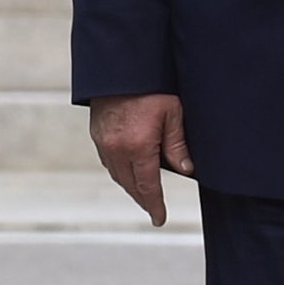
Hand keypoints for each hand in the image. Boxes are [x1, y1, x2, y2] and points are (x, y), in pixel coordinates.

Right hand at [89, 93, 194, 226]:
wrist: (120, 66)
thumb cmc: (151, 86)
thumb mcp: (173, 113)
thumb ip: (177, 144)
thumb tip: (186, 169)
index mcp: (138, 147)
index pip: (148, 186)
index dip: (155, 205)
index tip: (159, 218)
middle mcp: (116, 149)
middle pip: (130, 185)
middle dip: (143, 199)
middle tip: (154, 209)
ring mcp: (104, 143)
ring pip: (117, 175)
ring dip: (130, 186)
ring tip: (144, 192)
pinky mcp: (97, 134)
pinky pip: (109, 162)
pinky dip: (120, 171)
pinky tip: (129, 170)